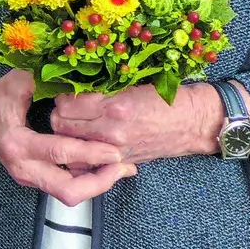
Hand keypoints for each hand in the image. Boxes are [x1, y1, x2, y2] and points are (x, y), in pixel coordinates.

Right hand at [0, 61, 135, 205]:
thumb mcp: (18, 82)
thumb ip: (46, 80)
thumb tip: (79, 80)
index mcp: (17, 144)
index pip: (60, 154)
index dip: (90, 153)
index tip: (115, 151)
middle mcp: (22, 167)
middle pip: (68, 191)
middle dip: (100, 182)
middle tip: (124, 167)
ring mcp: (27, 176)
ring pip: (68, 195)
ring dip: (96, 184)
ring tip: (121, 169)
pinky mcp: (33, 178)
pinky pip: (64, 187)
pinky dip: (86, 181)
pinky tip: (105, 169)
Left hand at [51, 83, 219, 164]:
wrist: (191, 123)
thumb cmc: (165, 99)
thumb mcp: (131, 86)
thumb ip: (101, 91)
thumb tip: (72, 89)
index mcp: (114, 106)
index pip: (66, 104)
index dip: (61, 96)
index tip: (65, 92)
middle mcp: (112, 130)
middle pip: (61, 125)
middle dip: (58, 115)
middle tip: (64, 108)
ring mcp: (115, 149)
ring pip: (70, 144)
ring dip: (66, 134)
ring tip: (73, 124)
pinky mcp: (121, 162)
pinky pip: (87, 163)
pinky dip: (80, 154)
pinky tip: (83, 144)